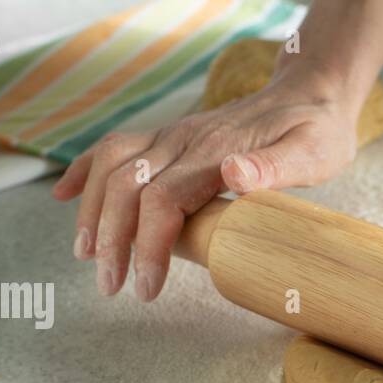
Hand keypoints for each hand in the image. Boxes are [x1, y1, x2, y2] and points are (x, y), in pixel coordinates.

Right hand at [52, 70, 360, 300]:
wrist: (312, 94)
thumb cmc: (317, 132)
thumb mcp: (312, 152)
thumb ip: (274, 167)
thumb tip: (234, 173)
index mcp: (215, 152)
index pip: (163, 201)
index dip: (149, 246)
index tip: (146, 288)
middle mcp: (184, 141)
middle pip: (127, 188)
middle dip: (112, 241)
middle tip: (111, 288)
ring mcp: (172, 136)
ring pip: (112, 167)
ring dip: (92, 210)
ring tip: (85, 255)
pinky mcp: (169, 137)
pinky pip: (115, 148)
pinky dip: (85, 171)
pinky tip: (65, 196)